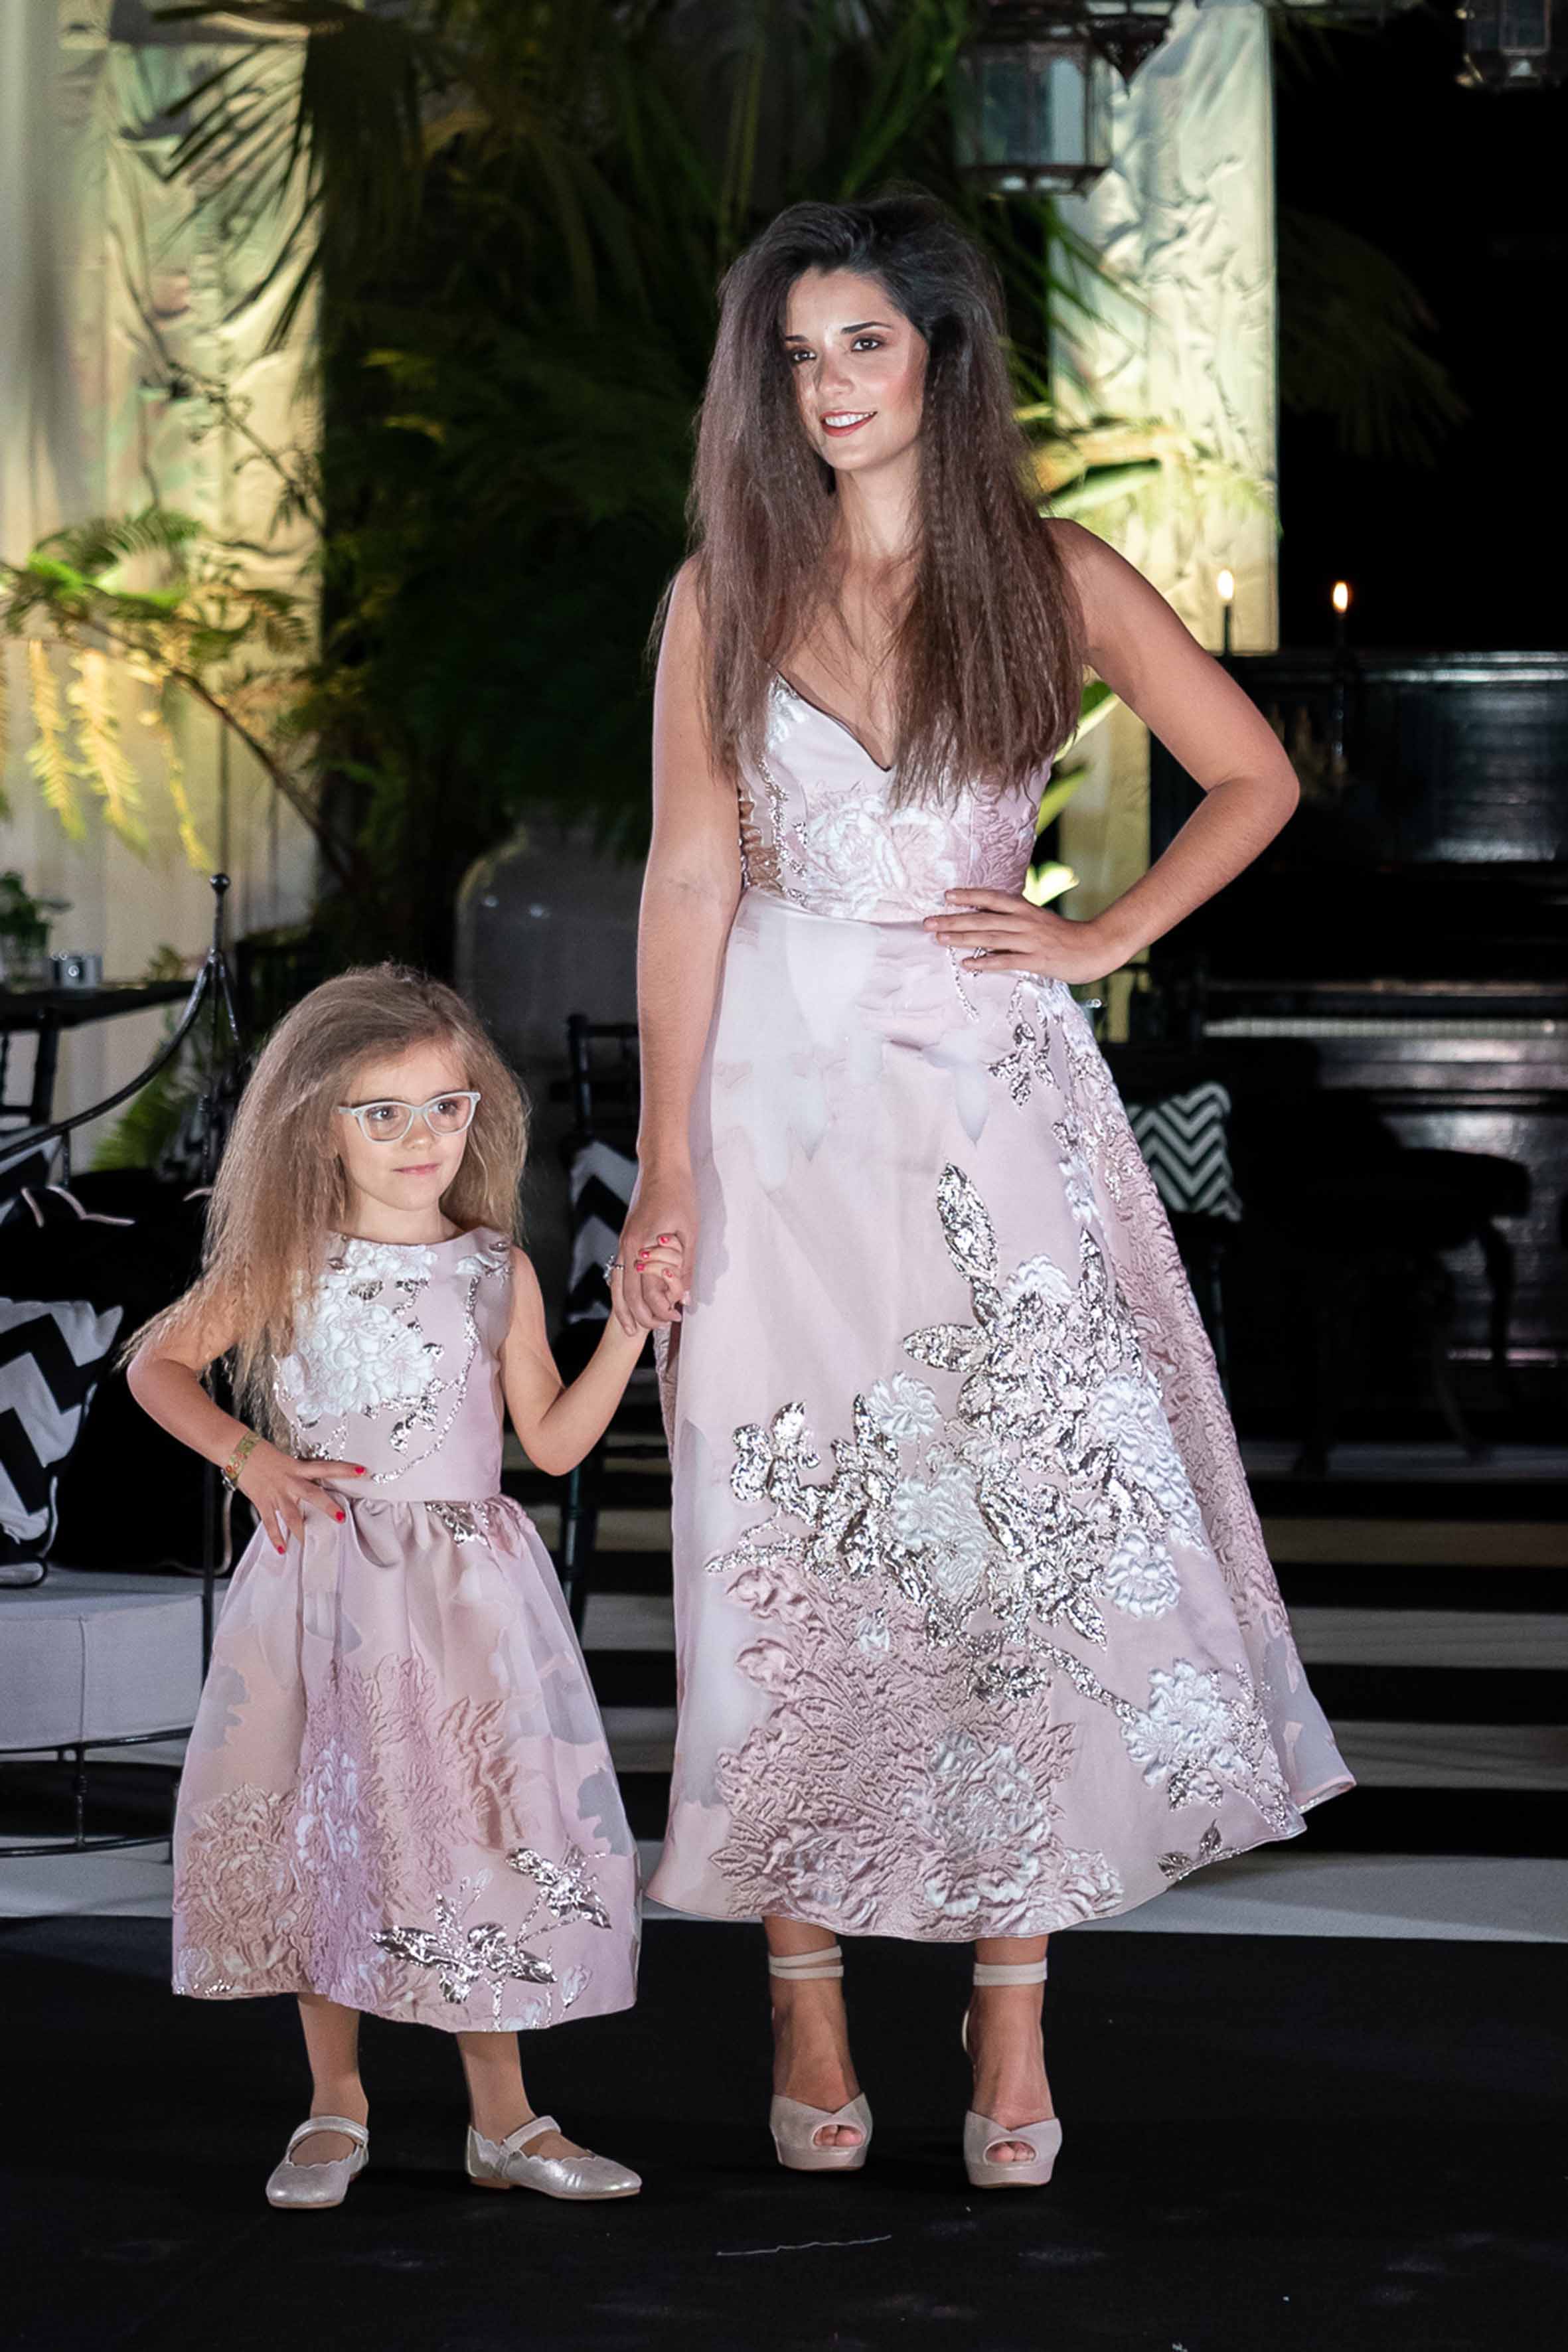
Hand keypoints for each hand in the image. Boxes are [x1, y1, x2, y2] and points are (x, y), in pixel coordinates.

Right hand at [237, 1442, 364, 1552]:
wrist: (239, 1450)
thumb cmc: (263, 1455)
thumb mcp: (287, 1461)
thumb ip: (300, 1473)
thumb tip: (313, 1483)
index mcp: (298, 1468)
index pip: (326, 1466)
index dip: (345, 1469)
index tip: (363, 1471)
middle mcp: (290, 1481)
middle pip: (312, 1494)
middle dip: (327, 1507)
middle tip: (341, 1518)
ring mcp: (277, 1493)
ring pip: (292, 1514)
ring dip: (301, 1530)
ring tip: (310, 1545)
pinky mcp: (263, 1501)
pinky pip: (270, 1523)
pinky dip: (276, 1537)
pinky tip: (282, 1549)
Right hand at [618, 1169, 696, 1334]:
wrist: (662, 1168)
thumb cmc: (679, 1195)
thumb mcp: (689, 1232)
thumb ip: (685, 1266)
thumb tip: (686, 1297)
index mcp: (642, 1245)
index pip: (647, 1290)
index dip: (661, 1308)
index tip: (676, 1317)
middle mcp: (627, 1247)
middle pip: (628, 1294)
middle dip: (643, 1316)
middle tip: (661, 1327)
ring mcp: (624, 1244)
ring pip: (617, 1287)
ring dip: (626, 1310)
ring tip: (635, 1329)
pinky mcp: (626, 1241)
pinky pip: (618, 1274)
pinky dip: (622, 1294)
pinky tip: (629, 1303)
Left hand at [923, 889, 1127, 982]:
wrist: (1096, 948)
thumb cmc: (1064, 936)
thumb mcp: (1039, 920)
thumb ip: (1015, 919)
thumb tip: (989, 921)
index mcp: (1025, 909)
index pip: (992, 898)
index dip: (969, 896)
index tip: (946, 896)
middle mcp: (1025, 921)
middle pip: (983, 918)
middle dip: (954, 919)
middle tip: (928, 922)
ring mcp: (1030, 940)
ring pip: (990, 937)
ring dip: (962, 938)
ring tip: (939, 939)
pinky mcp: (1036, 960)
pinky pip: (1006, 961)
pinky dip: (985, 963)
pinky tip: (967, 965)